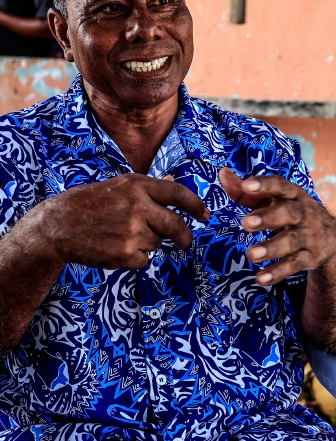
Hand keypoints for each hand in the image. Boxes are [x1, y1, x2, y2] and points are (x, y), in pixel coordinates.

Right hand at [43, 173, 208, 269]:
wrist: (59, 226)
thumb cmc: (89, 203)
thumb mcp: (119, 186)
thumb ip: (149, 187)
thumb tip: (173, 181)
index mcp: (137, 185)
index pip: (178, 193)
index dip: (196, 205)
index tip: (204, 215)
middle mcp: (137, 206)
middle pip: (175, 224)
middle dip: (184, 236)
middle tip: (184, 242)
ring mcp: (132, 230)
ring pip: (156, 243)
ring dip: (146, 243)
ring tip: (120, 235)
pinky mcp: (125, 253)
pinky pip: (144, 259)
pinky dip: (134, 258)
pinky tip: (115, 247)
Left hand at [219, 167, 335, 285]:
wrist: (330, 236)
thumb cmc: (289, 212)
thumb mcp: (272, 199)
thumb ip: (246, 191)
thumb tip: (222, 174)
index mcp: (292, 194)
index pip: (280, 185)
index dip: (264, 184)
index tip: (247, 185)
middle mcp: (303, 212)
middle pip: (288, 213)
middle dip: (267, 218)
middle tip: (246, 223)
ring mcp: (307, 235)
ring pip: (291, 241)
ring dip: (271, 248)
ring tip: (250, 255)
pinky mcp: (309, 257)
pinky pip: (294, 265)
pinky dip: (278, 272)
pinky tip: (260, 278)